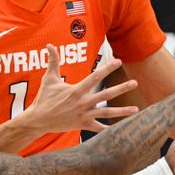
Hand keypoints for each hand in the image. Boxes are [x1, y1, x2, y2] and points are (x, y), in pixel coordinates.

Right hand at [25, 44, 139, 132]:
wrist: (38, 119)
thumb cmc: (44, 98)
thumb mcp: (49, 78)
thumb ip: (53, 61)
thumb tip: (49, 45)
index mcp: (76, 90)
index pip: (95, 77)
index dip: (107, 69)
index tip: (118, 61)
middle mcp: (82, 102)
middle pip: (106, 94)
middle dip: (122, 88)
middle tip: (135, 83)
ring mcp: (84, 114)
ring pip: (107, 112)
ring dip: (122, 111)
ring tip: (136, 109)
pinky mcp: (82, 125)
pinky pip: (99, 128)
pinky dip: (109, 129)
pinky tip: (121, 129)